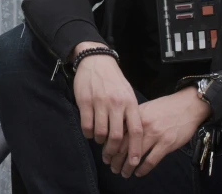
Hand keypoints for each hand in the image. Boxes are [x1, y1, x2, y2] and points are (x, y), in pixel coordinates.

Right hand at [71, 42, 142, 171]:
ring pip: (100, 132)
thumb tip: (132, 137)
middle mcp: (116, 103)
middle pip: (117, 136)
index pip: (136, 130)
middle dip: (113, 150)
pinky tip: (89, 132)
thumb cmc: (114, 80)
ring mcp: (100, 102)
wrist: (96, 60)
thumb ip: (130, 112)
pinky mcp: (85, 101)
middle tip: (110, 155)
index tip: (134, 162)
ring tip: (99, 140)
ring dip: (99, 141)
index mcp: (130, 103)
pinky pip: (87, 125)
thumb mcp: (127, 93)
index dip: (136, 149)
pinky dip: (88, 133)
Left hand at [110, 86, 210, 178]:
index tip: (106, 155)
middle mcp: (142, 126)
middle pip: (123, 146)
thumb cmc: (165, 107)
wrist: (187, 105)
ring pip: (135, 155)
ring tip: (123, 173)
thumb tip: (118, 131)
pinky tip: (138, 173)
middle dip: (115, 159)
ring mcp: (155, 135)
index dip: (109, 147)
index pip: (116, 134)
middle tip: (111, 167)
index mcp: (135, 116)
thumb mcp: (145, 108)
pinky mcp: (167, 144)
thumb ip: (132, 119)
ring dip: (127, 167)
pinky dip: (143, 169)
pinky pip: (151, 160)